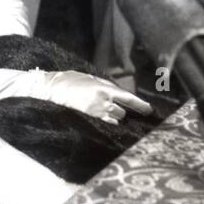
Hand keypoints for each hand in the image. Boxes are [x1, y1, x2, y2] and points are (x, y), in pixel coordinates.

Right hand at [37, 71, 152, 123]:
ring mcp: (95, 112)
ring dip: (115, 116)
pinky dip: (107, 122)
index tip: (149, 110)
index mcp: (104, 89)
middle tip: (118, 109)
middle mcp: (102, 101)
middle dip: (122, 111)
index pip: (127, 98)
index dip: (140, 105)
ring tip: (106, 112)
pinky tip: (104, 120)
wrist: (53, 90)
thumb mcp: (92, 79)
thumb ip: (106, 86)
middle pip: (122, 111)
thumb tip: (118, 93)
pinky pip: (105, 123)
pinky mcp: (88, 119)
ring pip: (114, 119)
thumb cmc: (72, 81)